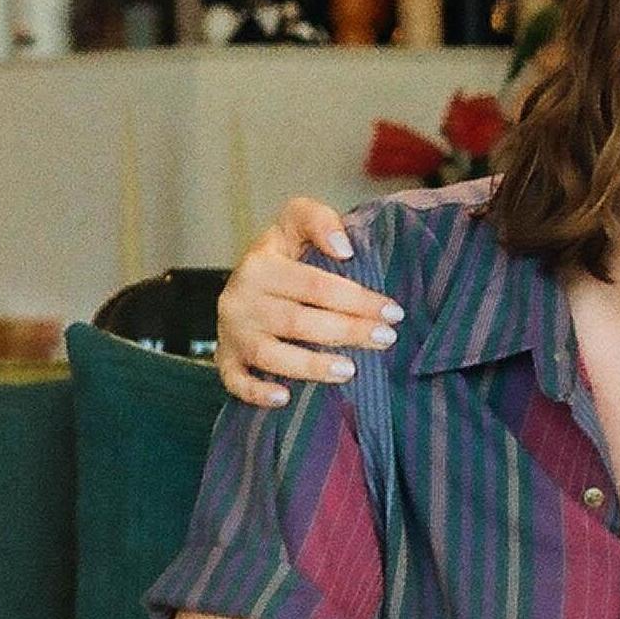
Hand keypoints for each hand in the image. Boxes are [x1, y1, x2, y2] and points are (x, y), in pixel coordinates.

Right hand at [216, 197, 402, 407]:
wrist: (244, 280)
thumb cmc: (283, 255)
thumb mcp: (295, 224)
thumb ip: (318, 220)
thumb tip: (344, 247)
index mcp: (261, 265)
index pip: (315, 285)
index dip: (356, 299)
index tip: (392, 311)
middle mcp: (241, 299)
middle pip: (298, 321)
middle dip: (347, 331)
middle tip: (386, 339)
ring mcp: (232, 332)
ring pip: (271, 355)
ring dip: (311, 366)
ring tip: (350, 371)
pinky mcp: (226, 359)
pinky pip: (235, 380)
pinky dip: (257, 391)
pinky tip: (284, 398)